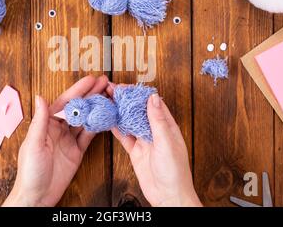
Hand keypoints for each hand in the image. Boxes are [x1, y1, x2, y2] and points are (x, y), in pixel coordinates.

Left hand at [3, 75, 108, 206]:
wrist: (37, 196)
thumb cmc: (30, 171)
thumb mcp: (33, 144)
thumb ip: (40, 120)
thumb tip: (41, 97)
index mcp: (46, 123)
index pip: (64, 102)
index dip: (78, 90)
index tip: (90, 80)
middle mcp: (58, 129)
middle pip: (77, 108)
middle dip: (91, 94)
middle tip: (104, 82)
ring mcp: (68, 140)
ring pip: (85, 119)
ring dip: (96, 107)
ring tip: (109, 96)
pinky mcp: (77, 151)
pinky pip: (89, 136)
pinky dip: (98, 126)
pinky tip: (106, 117)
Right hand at [108, 84, 201, 206]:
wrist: (168, 196)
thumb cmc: (175, 171)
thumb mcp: (166, 142)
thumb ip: (157, 120)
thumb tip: (153, 98)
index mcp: (167, 126)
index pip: (152, 103)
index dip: (139, 93)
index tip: (126, 87)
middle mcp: (155, 132)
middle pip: (138, 111)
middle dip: (126, 100)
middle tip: (111, 90)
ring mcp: (144, 141)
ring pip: (129, 122)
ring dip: (119, 112)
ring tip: (107, 100)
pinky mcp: (136, 152)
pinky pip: (124, 137)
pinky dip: (116, 128)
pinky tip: (108, 120)